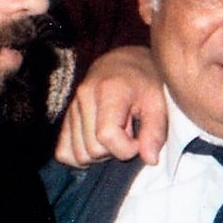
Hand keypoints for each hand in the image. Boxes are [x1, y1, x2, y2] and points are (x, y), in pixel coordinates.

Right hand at [55, 46, 167, 166]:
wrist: (124, 63)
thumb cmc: (145, 81)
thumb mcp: (158, 102)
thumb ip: (156, 131)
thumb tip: (149, 159)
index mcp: (108, 90)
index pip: (106, 135)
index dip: (127, 147)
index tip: (140, 139)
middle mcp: (84, 97)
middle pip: (93, 150)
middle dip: (116, 150)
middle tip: (130, 134)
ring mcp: (71, 108)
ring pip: (80, 155)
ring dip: (101, 154)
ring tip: (117, 134)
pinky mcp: (65, 118)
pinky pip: (64, 152)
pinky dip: (82, 155)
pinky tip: (100, 144)